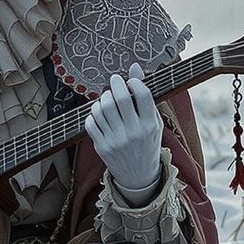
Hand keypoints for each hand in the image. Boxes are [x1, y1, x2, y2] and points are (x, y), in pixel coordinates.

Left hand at [85, 63, 162, 198]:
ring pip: (102, 108)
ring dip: (103, 98)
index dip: (134, 81)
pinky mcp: (101, 147)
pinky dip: (93, 113)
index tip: (130, 81)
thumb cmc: (147, 143)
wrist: (139, 176)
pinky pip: (90, 122)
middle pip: (120, 98)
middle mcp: (133, 133)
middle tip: (115, 81)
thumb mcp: (153, 122)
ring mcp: (116, 141)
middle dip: (115, 84)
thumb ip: (145, 95)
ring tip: (107, 99)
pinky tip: (100, 113)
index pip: (143, 94)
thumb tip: (134, 66)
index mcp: (150, 125)